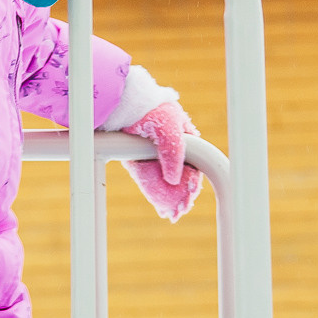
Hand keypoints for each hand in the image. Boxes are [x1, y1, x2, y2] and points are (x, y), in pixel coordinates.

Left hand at [123, 101, 202, 221]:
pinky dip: (157, 195)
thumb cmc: (151, 112)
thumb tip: (174, 180)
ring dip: (172, 198)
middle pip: (181, 175)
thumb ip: (175, 155)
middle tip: (181, 209)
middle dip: (183, 194)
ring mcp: (154, 155)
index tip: (190, 195)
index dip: (193, 181)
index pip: (194, 164)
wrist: (124, 104)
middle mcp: (171, 147)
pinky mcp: (139, 160)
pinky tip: (162, 208)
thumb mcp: (170, 131)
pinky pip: (151, 181)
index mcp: (185, 137)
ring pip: (167, 181)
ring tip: (173, 213)